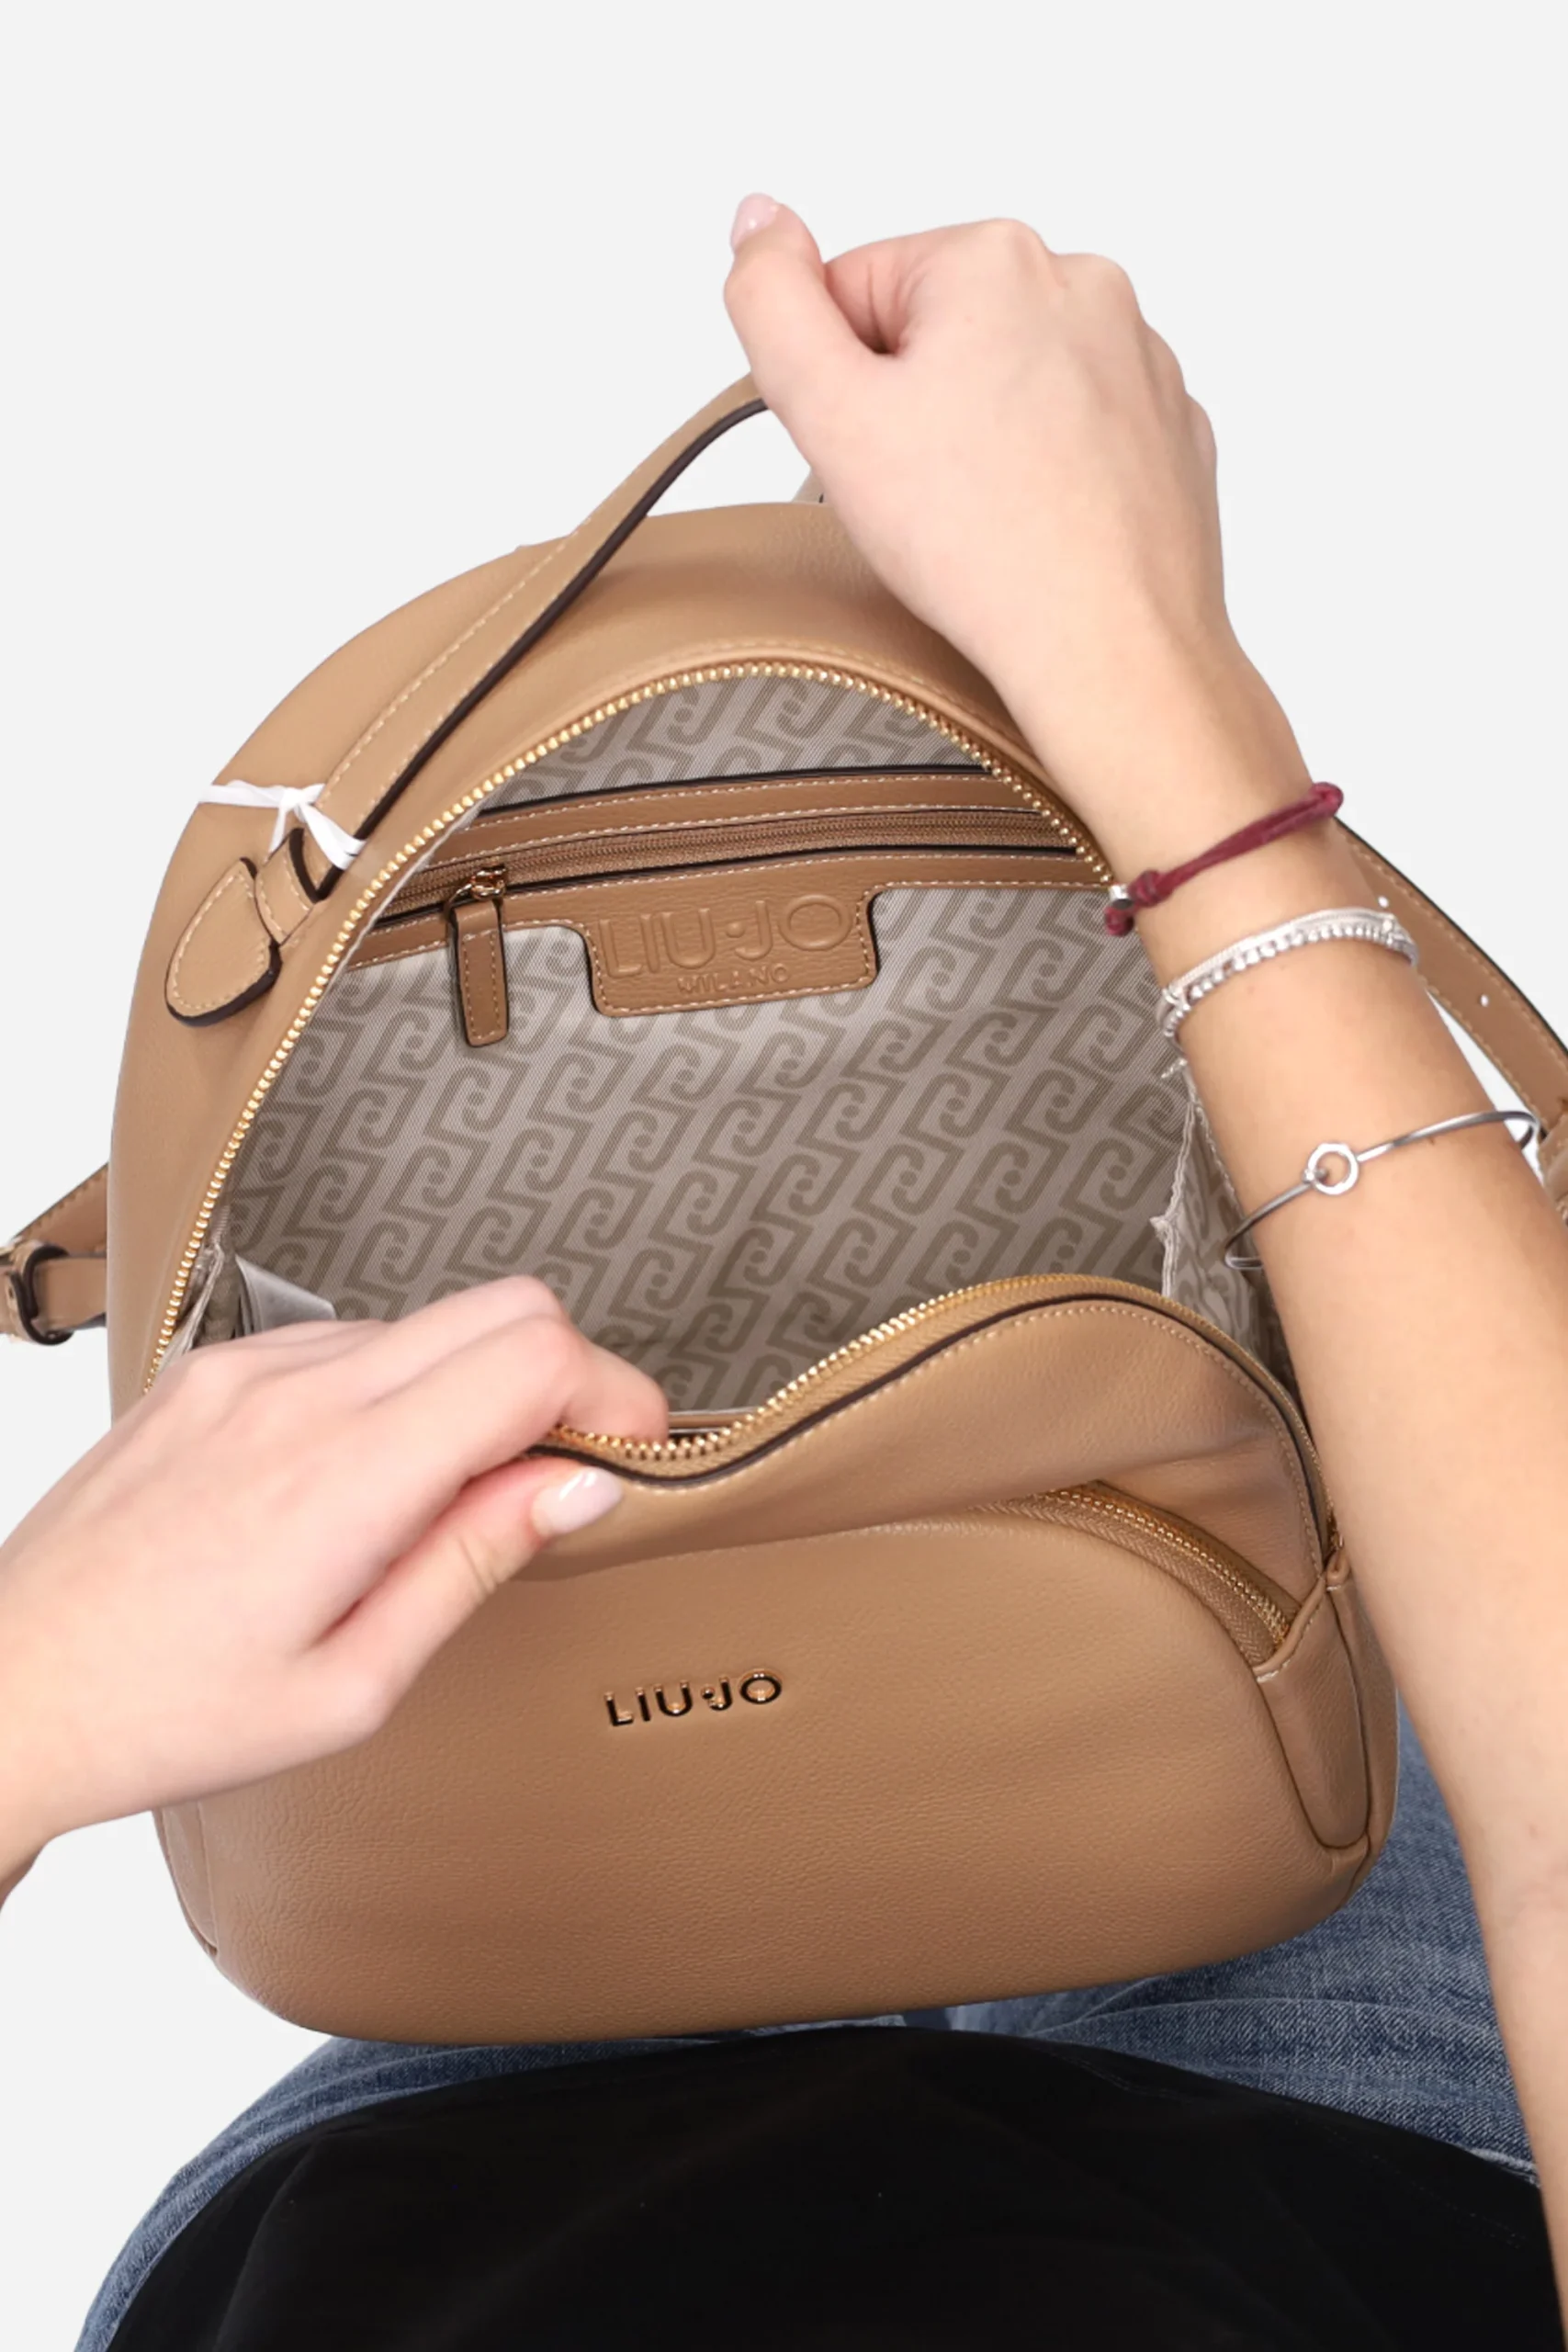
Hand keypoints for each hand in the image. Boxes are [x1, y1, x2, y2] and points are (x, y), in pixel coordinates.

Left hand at [0, 1280, 663, 1873]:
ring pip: (432, 1319)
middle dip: (567, 1377)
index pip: (535, 1356)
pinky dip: (398, 1390)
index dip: (615, 1395)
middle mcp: (297, 1393)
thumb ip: (475, 1560)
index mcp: (343, 1477)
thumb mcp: (352, 1683)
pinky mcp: (212, 1367)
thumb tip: (582, 1483)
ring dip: (476, 1387)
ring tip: (445, 1502)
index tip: (630, 1455)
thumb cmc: (168, 1712)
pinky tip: (366, 1482)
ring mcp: (248, 1369)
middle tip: (566, 1471)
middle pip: (505, 1305)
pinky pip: (351, 1341)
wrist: (13, 1685)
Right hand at [724, 200, 1309, 869]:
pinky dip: (1048, 471)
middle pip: (939, 331)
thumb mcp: (830, 413)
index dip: (839, 384)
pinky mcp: (1170, 426)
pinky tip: (1038, 527)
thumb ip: (771, 303)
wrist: (1113, 647)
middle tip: (923, 497)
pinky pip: (1076, 430)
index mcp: (993, 257)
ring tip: (984, 519)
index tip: (872, 453)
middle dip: (913, 407)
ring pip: (1011, 380)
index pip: (856, 292)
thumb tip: (760, 223)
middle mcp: (1083, 284)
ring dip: (982, 439)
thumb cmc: (984, 545)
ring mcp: (1140, 357)